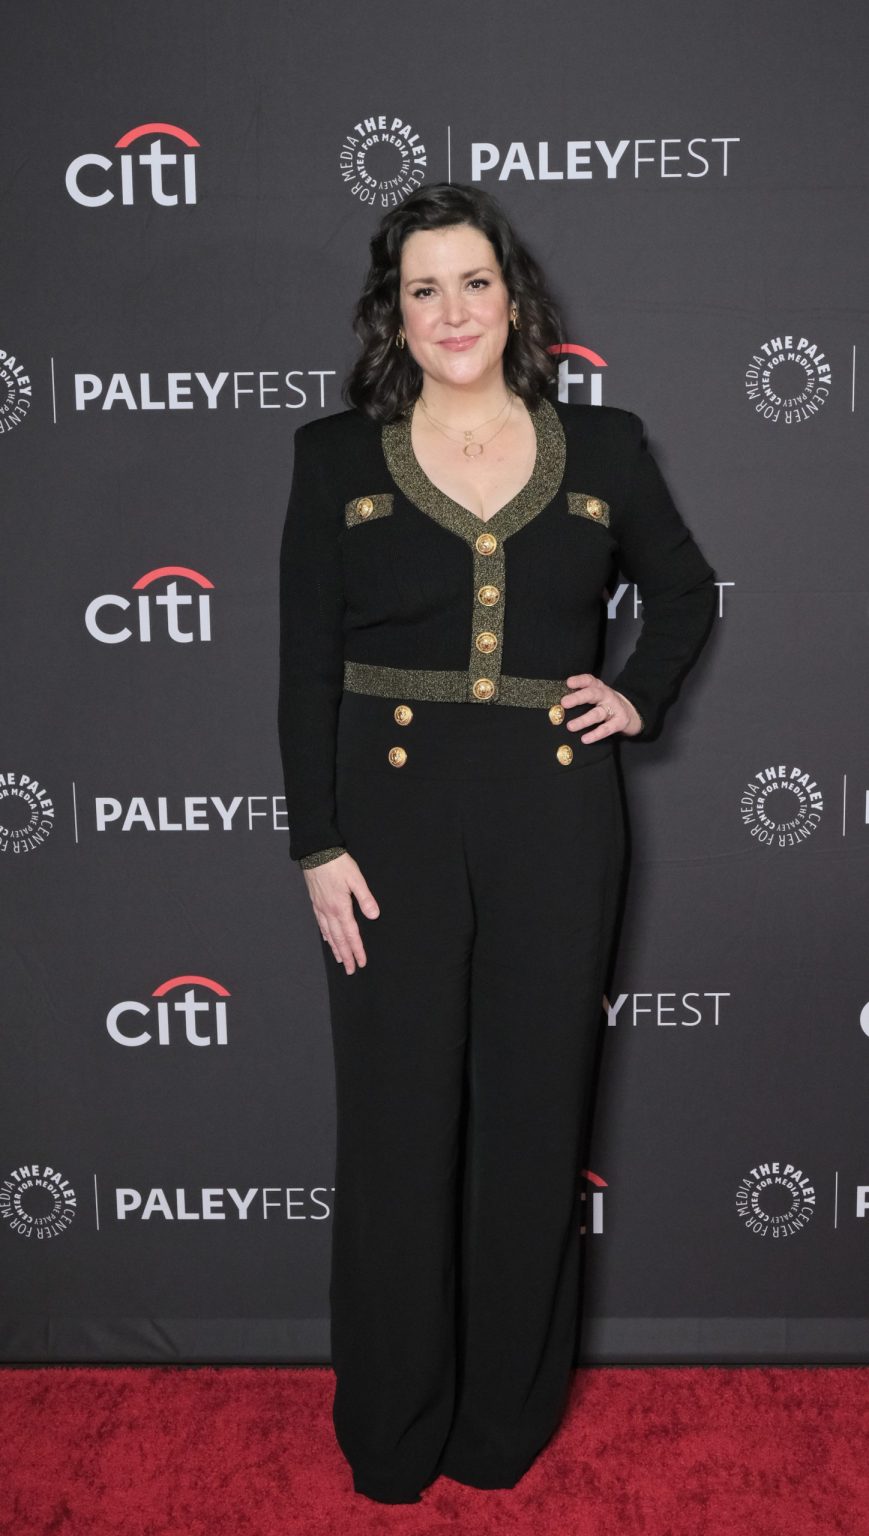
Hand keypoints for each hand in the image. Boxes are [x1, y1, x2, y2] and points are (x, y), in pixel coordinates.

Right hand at [303, 852, 379, 974]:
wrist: (316, 852)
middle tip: (350, 970)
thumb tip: (374, 915)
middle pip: (339, 939)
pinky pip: (321, 924)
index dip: (357, 950)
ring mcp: (321, 908)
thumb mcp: (356, 878)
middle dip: (346, 956)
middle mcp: (329, 911)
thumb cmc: (337, 864)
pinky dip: (326, 935)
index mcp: (341, 907)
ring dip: (335, 949)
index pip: (351, 934)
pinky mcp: (316, 902)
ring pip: (329, 934)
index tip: (361, 962)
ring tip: (340, 960)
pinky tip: (328, 939)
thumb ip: (365, 898)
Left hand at [560, 674, 643, 741]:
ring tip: (570, 726)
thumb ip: (581, 698)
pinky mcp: (620, 722)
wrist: (633, 712)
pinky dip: (596, 734)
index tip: (568, 683)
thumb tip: (557, 707)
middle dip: (578, 698)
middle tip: (564, 703)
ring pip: (597, 713)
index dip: (579, 680)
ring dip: (583, 720)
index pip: (589, 680)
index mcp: (598, 688)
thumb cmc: (607, 704)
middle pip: (592, 694)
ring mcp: (614, 708)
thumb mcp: (596, 697)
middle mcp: (606, 695)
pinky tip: (585, 739)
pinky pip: (607, 728)